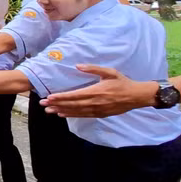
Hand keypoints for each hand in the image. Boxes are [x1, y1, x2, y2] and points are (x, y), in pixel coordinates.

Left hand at [43, 65, 158, 117]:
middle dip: (56, 104)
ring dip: (62, 111)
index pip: (74, 95)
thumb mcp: (109, 72)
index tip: (49, 97)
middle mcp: (94, 102)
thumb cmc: (122, 82)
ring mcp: (97, 110)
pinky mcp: (100, 114)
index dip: (61, 97)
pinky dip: (72, 115)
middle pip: (72, 105)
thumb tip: (78, 66)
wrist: (137, 96)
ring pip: (76, 111)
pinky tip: (63, 114)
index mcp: (95, 91)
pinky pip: (83, 115)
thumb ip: (93, 69)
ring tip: (49, 110)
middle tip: (43, 104)